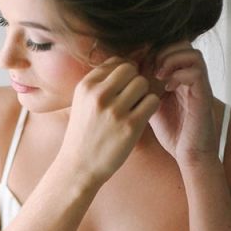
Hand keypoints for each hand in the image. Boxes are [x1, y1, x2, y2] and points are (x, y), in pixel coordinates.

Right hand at [60, 57, 159, 188]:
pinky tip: (141, 118)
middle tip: (131, 100)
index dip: (124, 74)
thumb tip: (128, 64)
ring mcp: (114, 111)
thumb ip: (100, 84)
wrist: (78, 168)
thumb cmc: (83, 136)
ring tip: (135, 109)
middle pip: (131, 70)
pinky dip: (151, 107)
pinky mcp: (130, 126)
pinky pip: (152, 101)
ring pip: (143, 83)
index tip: (122, 90)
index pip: (115, 62)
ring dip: (144, 94)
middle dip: (134, 82)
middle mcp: (98, 95)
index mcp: (85, 86)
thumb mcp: (82, 104)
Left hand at [149, 42, 217, 167]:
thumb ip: (141, 90)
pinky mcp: (203, 93)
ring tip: (157, 75)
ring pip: (190, 52)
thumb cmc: (170, 132)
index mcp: (177, 75)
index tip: (137, 67)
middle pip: (179, 43)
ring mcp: (198, 83)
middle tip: (146, 68)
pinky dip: (179, 74)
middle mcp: (189, 75)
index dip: (150, 52)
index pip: (167, 47)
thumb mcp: (149, 106)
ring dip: (171, 59)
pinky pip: (196, 71)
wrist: (188, 152)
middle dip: (160, 52)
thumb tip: (120, 78)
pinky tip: (166, 87)